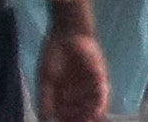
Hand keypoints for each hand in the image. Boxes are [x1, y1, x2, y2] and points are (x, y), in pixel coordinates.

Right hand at [37, 5, 110, 121]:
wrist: (65, 34)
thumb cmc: (53, 56)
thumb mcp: (46, 80)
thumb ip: (46, 100)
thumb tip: (45, 119)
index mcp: (65, 94)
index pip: (67, 113)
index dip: (66, 119)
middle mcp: (79, 91)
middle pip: (82, 111)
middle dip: (79, 119)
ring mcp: (91, 84)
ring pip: (93, 104)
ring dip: (91, 114)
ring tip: (87, 120)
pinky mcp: (100, 74)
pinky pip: (103, 90)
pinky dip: (101, 101)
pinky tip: (98, 110)